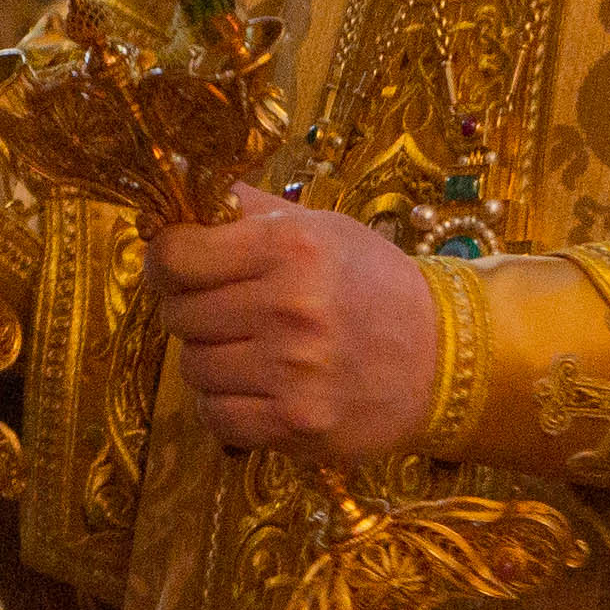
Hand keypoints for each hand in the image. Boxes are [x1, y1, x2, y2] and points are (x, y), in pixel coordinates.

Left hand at [152, 189, 441, 463]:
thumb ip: (250, 211)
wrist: (441, 358)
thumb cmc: (374, 284)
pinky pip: (216, 415)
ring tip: (246, 350)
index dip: (167, 261)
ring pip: (194, 368)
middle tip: (223, 310)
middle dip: (190, 311)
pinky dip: (225, 403)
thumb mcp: (322, 227)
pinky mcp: (296, 423)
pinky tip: (254, 387)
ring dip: (210, 359)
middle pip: (180, 314)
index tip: (179, 266)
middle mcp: (290, 307)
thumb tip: (183, 186)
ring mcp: (292, 371)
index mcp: (293, 246)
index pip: (178, 256)